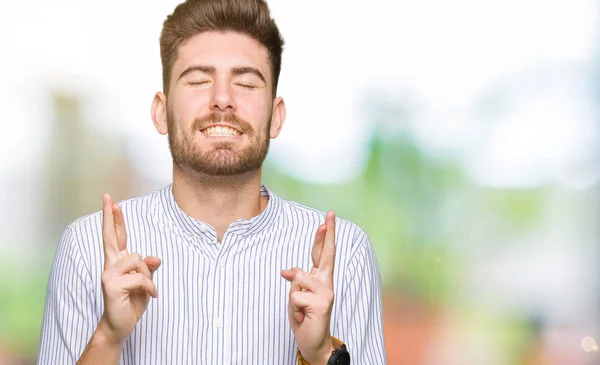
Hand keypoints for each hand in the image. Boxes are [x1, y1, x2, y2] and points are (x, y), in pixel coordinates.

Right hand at [98, 193, 160, 344]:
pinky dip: (150, 287)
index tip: (110, 201)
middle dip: (110, 216)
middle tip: (108, 197)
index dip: (113, 219)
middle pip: (111, 237)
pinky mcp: (111, 285)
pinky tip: (150, 296)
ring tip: (145, 290)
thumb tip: (154, 258)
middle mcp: (110, 265)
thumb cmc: (132, 302)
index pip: (116, 237)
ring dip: (148, 277)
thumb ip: (148, 269)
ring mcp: (108, 274)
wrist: (121, 325)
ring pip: (138, 261)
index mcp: (118, 262)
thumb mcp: (146, 283)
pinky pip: (140, 278)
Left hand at [281, 211, 336, 364]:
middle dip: (327, 233)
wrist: (313, 342)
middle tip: (330, 214)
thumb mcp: (296, 295)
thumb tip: (287, 270)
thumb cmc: (305, 316)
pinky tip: (304, 315)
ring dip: (293, 296)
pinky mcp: (322, 303)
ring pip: (298, 278)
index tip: (328, 216)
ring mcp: (327, 292)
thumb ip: (296, 279)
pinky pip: (295, 296)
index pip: (322, 252)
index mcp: (321, 278)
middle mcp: (327, 282)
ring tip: (301, 309)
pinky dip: (294, 307)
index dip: (325, 234)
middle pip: (326, 254)